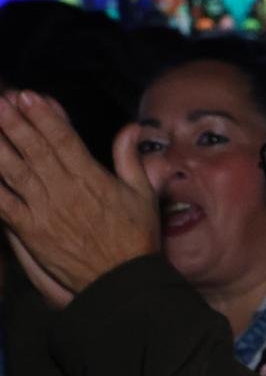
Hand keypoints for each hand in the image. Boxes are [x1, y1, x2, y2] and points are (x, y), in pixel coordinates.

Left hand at [0, 99, 157, 295]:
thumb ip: (130, 159)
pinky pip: (3, 203)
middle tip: (1, 101)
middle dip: (15, 122)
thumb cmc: (135, 237)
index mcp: (92, 178)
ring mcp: (44, 210)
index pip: (63, 139)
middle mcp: (64, 190)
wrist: (120, 280)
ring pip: (14, 171)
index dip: (45, 116)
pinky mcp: (29, 230)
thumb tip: (130, 127)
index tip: (30, 96)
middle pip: (34, 149)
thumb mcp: (142, 194)